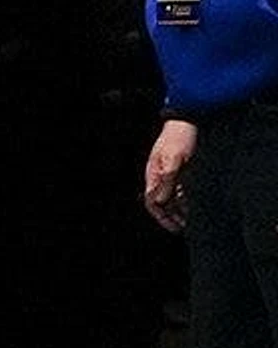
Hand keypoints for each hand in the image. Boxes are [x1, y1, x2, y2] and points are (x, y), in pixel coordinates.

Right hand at [144, 115, 195, 232]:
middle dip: (171, 217)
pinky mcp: (181, 169)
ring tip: (192, 220)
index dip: (162, 217)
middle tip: (184, 227)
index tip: (175, 228)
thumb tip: (157, 201)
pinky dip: (187, 199)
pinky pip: (181, 189)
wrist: (189, 119)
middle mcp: (160, 176)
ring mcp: (170, 173)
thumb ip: (166, 181)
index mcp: (153, 174)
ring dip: (180, 210)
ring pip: (172, 197)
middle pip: (161, 203)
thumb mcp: (173, 160)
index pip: (152, 202)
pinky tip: (196, 204)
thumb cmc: (179, 137)